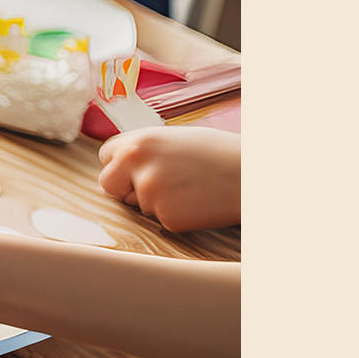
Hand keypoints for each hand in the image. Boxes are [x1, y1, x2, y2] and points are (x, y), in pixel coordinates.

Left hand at [98, 126, 241, 231]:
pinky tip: (197, 202)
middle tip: (155, 184)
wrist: (252, 175)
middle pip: (109, 184)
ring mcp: (151, 194)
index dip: (121, 164)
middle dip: (125, 187)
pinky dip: (175, 215)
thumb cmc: (217, 153)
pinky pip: (160, 219)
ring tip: (188, 187)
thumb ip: (143, 149)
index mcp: (138, 141)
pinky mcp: (167, 218)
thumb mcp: (174, 138)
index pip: (106, 156)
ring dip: (155, 200)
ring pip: (137, 204)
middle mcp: (138, 166)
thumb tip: (119, 163)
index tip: (134, 168)